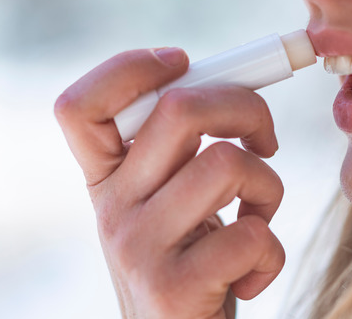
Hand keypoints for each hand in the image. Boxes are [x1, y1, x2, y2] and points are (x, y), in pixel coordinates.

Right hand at [55, 47, 285, 317]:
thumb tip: (236, 82)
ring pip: (227, 164)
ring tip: (260, 215)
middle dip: (245, 106)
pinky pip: (251, 234)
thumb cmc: (189, 261)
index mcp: (106, 180)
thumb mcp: (169, 202)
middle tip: (264, 138)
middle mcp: (111, 208)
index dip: (129, 68)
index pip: (80, 106)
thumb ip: (181, 149)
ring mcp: (138, 248)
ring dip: (268, 186)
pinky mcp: (174, 287)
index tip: (183, 65)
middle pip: (178, 109)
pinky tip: (253, 271)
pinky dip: (272, 251)